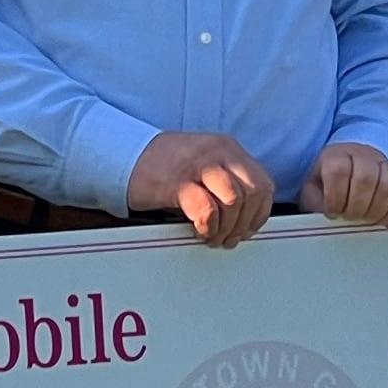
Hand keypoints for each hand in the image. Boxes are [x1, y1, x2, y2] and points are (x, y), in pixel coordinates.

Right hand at [129, 129, 275, 245]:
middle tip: (229, 238)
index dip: (259, 214)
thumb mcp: (203, 163)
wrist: (124, 154)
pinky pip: (207, 209)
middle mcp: (217, 152)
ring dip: (226, 227)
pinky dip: (208, 227)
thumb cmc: (163, 165)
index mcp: (227, 148)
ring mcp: (197, 165)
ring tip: (212, 237)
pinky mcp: (177, 182)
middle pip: (252, 194)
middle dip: (244, 224)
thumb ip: (226, 181)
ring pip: (234, 201)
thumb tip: (244, 218)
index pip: (263, 184)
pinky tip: (199, 230)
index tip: (247, 229)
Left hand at [301, 140, 387, 228]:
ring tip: (364, 219)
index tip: (332, 212)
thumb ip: (314, 202)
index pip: (338, 171)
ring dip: (375, 212)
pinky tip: (381, 220)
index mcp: (337, 155)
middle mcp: (365, 155)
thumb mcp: (314, 189)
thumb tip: (324, 218)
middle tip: (349, 217)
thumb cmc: (330, 184)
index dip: (335, 198)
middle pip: (366, 178)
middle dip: (356, 207)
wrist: (354, 168)